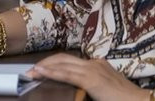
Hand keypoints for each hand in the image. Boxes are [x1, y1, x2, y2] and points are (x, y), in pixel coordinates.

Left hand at [28, 54, 146, 100]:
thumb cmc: (123, 99)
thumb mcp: (105, 90)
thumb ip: (92, 88)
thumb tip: (77, 92)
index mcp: (98, 65)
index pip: (71, 60)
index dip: (54, 63)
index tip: (41, 69)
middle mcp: (94, 63)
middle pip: (64, 58)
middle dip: (46, 62)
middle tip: (31, 70)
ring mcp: (92, 69)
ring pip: (62, 64)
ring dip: (45, 67)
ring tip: (31, 72)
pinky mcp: (91, 79)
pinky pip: (66, 74)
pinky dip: (51, 72)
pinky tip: (41, 73)